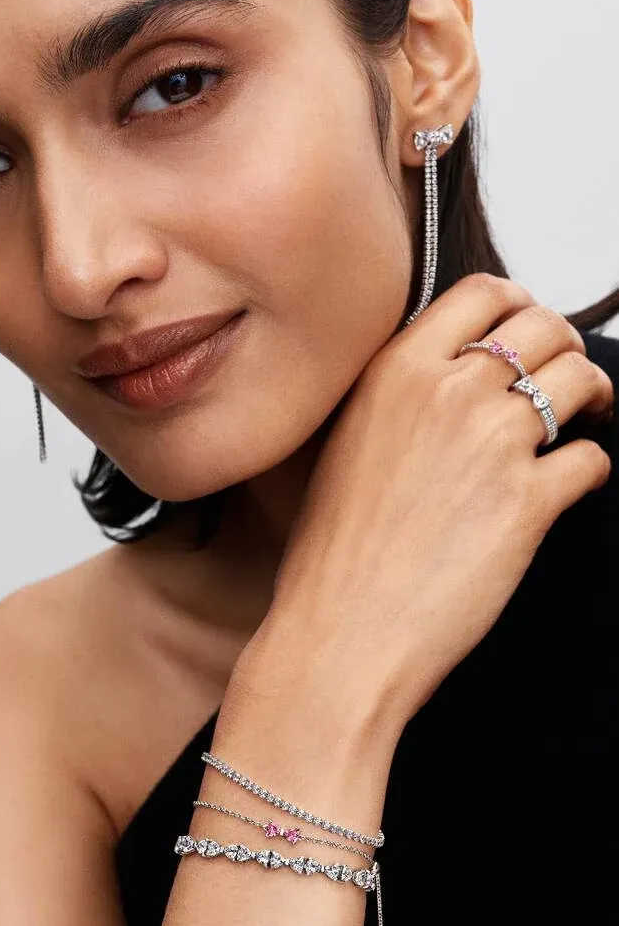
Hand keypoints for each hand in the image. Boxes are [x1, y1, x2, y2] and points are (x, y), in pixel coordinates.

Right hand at [234, 274, 614, 733]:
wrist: (339, 632)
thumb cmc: (333, 556)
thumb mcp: (347, 448)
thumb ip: (401, 398)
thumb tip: (456, 380)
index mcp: (393, 373)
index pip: (481, 293)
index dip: (519, 304)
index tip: (528, 327)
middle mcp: (446, 394)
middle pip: (543, 327)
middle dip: (565, 348)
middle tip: (566, 379)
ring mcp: (491, 444)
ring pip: (579, 380)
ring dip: (593, 398)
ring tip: (586, 421)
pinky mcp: (529, 502)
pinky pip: (592, 458)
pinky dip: (591, 468)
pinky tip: (567, 487)